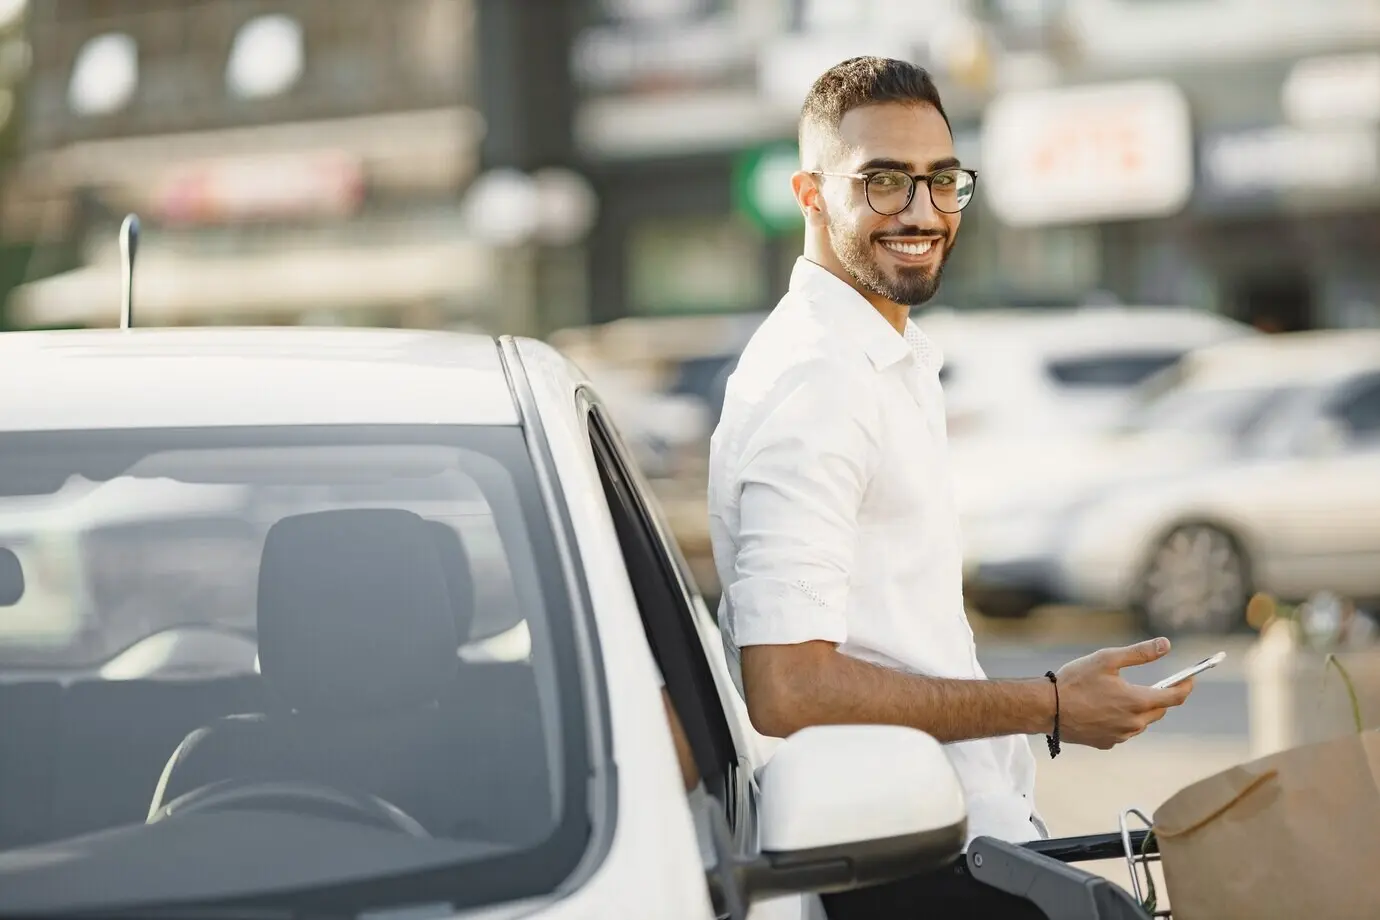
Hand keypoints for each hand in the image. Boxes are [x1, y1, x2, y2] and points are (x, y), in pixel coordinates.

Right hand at [1054, 638, 1194, 749]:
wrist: (1046, 709)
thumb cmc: (1075, 681)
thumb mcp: (1107, 659)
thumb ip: (1140, 653)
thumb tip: (1166, 644)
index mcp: (1137, 701)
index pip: (1175, 697)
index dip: (1186, 686)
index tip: (1190, 677)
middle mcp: (1134, 723)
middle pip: (1160, 710)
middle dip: (1162, 696)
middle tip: (1156, 683)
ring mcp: (1121, 736)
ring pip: (1141, 722)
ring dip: (1140, 709)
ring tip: (1123, 694)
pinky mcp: (1107, 743)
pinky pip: (1124, 731)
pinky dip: (1122, 720)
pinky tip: (1105, 709)